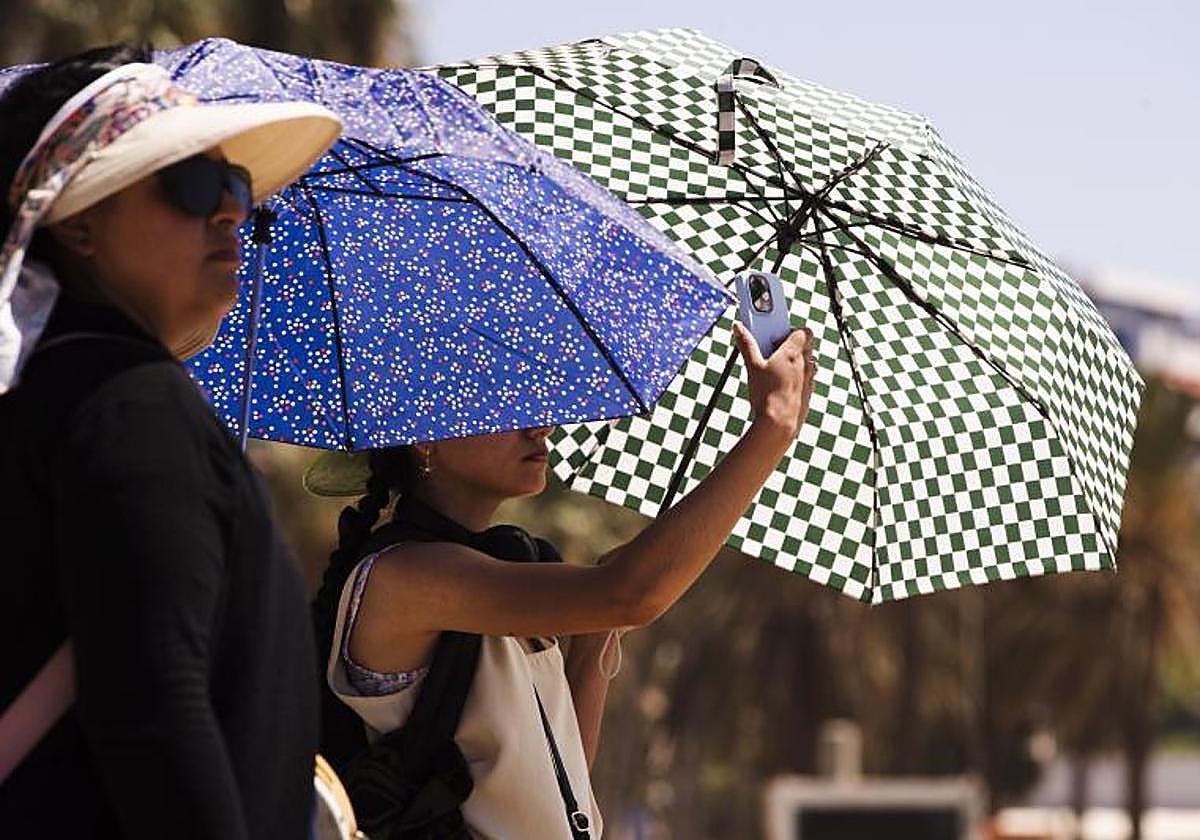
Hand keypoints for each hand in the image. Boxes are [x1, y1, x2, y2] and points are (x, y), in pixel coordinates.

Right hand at [732, 322, 815, 438]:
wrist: (780, 423)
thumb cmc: (768, 395)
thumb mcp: (752, 367)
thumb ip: (746, 345)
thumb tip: (739, 328)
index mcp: (793, 353)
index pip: (802, 330)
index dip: (788, 330)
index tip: (773, 334)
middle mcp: (805, 364)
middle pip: (805, 344)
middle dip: (790, 344)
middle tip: (771, 350)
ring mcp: (808, 378)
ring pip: (806, 361)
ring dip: (793, 360)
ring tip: (773, 368)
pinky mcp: (807, 392)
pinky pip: (804, 377)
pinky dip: (795, 376)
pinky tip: (779, 384)